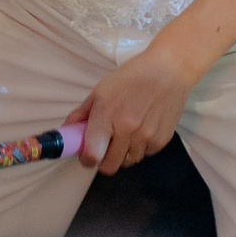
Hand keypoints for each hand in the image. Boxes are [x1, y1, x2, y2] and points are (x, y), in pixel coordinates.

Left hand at [65, 45, 199, 174]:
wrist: (168, 70)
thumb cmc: (132, 76)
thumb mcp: (101, 90)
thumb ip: (82, 113)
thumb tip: (67, 130)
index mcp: (107, 115)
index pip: (93, 155)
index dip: (87, 160)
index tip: (87, 156)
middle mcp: (126, 130)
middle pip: (110, 166)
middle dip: (105, 160)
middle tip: (106, 147)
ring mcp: (146, 137)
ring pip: (129, 161)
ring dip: (124, 153)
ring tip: (128, 132)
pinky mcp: (162, 140)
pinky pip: (146, 154)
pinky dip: (141, 147)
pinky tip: (143, 128)